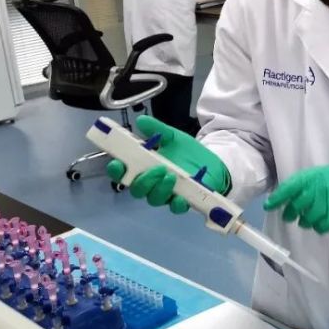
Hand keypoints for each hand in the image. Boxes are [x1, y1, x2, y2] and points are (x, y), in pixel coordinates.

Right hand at [106, 115, 229, 213]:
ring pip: (153, 198)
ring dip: (159, 189)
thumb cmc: (187, 152)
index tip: (117, 163)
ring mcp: (166, 194)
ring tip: (171, 175)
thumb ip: (158, 130)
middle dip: (144, 181)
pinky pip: (174, 208)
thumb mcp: (173, 137)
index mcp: (144, 167)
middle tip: (158, 168)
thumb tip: (142, 121)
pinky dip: (176, 204)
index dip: (116, 171)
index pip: (123, 173)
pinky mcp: (182, 201)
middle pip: (137, 189)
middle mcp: (152, 184)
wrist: (212, 163)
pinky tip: (180, 197)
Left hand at [263, 165, 328, 232]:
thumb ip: (300, 183)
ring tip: (309, 216)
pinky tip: (321, 220)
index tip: (269, 206)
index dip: (276, 199)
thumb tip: (279, 195)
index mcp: (310, 178)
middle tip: (290, 215)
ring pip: (306, 220)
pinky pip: (319, 227)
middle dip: (290, 213)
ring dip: (304, 221)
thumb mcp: (317, 174)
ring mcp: (326, 205)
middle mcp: (316, 191)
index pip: (287, 189)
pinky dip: (318, 226)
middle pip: (295, 207)